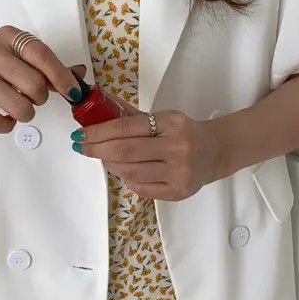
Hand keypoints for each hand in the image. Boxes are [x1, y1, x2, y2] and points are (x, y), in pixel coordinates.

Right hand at [0, 25, 84, 133]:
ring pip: (20, 107)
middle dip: (40, 98)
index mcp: (8, 37)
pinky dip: (7, 125)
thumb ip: (47, 66)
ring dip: (26, 114)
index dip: (61, 76)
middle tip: (32, 97)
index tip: (73, 92)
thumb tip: (80, 74)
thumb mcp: (15, 56)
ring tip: (17, 107)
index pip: (41, 54)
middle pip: (34, 85)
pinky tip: (3, 117)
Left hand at [73, 110, 220, 200]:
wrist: (217, 151)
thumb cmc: (185, 132)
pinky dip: (127, 179)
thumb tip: (99, 109)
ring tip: (105, 158)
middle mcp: (178, 147)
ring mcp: (179, 172)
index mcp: (172, 123)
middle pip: (126, 152)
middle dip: (98, 150)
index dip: (99, 132)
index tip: (81, 135)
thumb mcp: (163, 118)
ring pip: (131, 172)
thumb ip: (132, 116)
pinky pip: (141, 188)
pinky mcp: (178, 191)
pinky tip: (125, 171)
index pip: (127, 127)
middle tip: (82, 147)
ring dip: (110, 165)